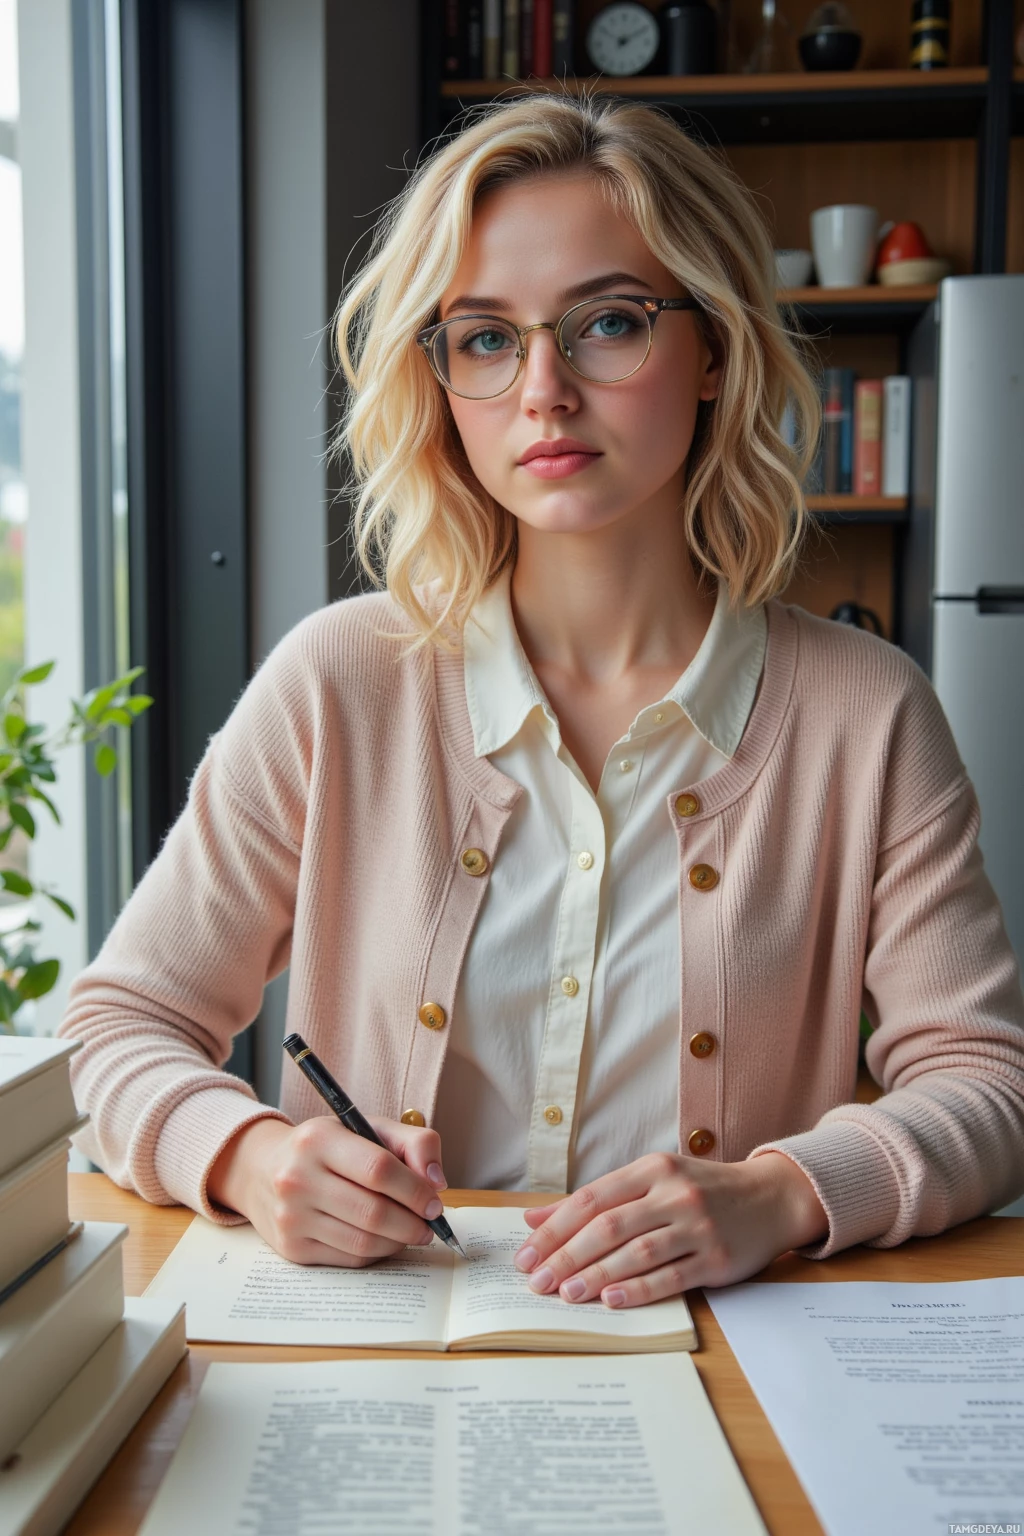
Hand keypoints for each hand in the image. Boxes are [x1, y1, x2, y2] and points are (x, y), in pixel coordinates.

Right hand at [206, 1114, 448, 1266]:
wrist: (261, 1170)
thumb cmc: (326, 1148)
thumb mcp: (366, 1128)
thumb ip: (413, 1142)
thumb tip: (436, 1183)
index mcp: (318, 1139)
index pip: (378, 1169)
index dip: (415, 1190)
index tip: (434, 1201)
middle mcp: (298, 1178)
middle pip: (373, 1212)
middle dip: (413, 1222)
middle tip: (430, 1223)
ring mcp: (291, 1217)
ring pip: (363, 1241)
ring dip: (399, 1241)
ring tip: (413, 1232)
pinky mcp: (292, 1248)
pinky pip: (349, 1258)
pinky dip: (377, 1252)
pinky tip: (385, 1240)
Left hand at [513, 1151, 828, 1307]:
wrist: (770, 1198)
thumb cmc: (701, 1190)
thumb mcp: (652, 1180)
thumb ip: (597, 1199)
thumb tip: (534, 1219)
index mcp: (652, 1169)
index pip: (591, 1199)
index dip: (554, 1228)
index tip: (526, 1253)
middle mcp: (674, 1194)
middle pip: (608, 1226)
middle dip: (566, 1255)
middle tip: (537, 1281)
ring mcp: (697, 1226)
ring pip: (636, 1252)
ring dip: (595, 1274)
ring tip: (566, 1293)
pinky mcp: (716, 1258)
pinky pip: (670, 1276)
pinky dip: (637, 1288)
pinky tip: (610, 1299)